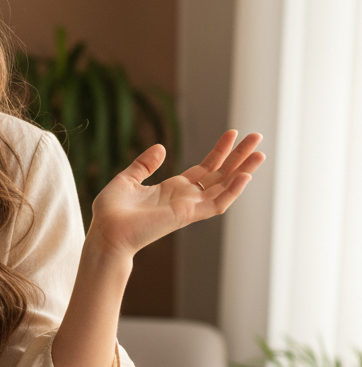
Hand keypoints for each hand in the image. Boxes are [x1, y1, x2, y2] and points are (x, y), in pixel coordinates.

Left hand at [88, 129, 264, 258]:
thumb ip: (144, 165)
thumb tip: (161, 147)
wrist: (106, 232)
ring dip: (243, 170)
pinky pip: (216, 204)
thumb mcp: (127, 179)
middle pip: (220, 174)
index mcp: (172, 189)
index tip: (232, 134)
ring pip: (224, 187)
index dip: (219, 151)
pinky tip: (244, 175)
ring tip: (260, 153)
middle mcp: (185, 198)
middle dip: (239, 156)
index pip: (204, 168)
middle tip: (257, 137)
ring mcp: (188, 207)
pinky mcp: (187, 216)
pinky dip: (232, 191)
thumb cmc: (112, 212)